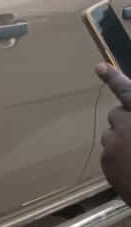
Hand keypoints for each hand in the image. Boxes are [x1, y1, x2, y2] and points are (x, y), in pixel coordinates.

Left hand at [95, 63, 130, 201]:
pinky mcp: (106, 160)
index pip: (127, 91)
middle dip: (126, 122)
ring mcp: (114, 142)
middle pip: (117, 115)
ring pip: (112, 136)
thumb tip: (124, 117)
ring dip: (123, 143)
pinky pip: (109, 154)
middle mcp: (127, 123)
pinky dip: (119, 160)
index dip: (114, 78)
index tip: (99, 66)